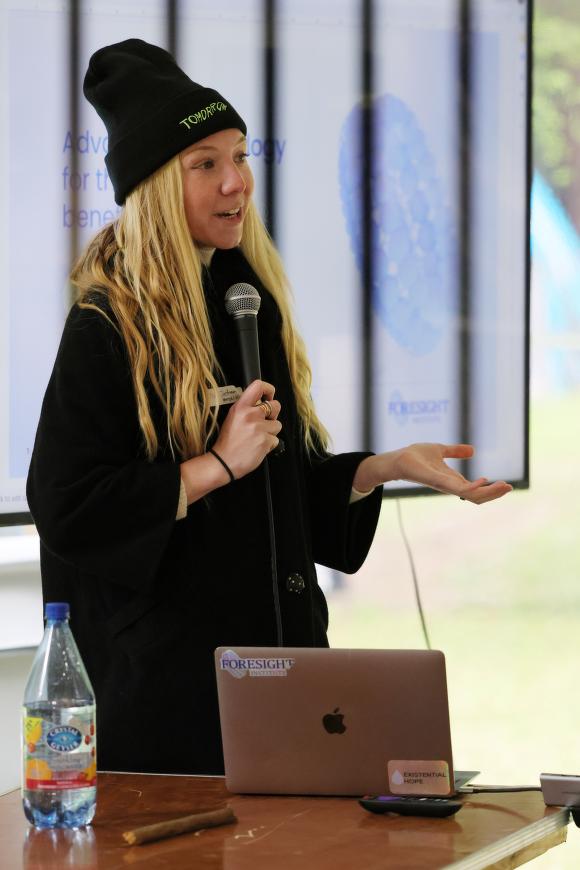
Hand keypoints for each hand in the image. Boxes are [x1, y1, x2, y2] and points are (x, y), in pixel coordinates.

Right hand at [212, 380, 281, 479]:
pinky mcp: (265, 441)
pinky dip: (269, 444)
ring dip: (271, 432)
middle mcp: (250, 415)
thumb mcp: (232, 417)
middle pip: (276, 405)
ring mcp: (259, 428)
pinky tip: (258, 446)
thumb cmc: (227, 442)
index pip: (258, 386)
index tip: (269, 395)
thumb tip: (262, 402)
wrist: (223, 462)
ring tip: (258, 437)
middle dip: (273, 414)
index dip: (269, 389)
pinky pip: (276, 440)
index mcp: (240, 407)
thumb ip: (247, 408)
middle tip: (264, 422)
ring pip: (278, 425)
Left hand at [354, 443, 512, 504]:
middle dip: (494, 494)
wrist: (397, 459)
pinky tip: (482, 481)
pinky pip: (458, 489)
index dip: (491, 490)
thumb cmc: (414, 456)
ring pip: (471, 496)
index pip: (476, 490)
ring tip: (503, 486)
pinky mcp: (438, 482)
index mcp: (453, 480)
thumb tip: (473, 450)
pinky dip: (472, 488)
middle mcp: (450, 486)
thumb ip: (455, 451)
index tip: (505, 485)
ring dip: (488, 493)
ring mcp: (445, 486)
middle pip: (477, 497)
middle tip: (509, 487)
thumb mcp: (440, 450)